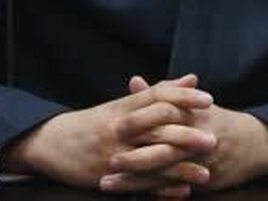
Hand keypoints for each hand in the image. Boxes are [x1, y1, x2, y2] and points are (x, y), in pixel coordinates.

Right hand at [2, 74, 216, 194]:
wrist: (52, 143)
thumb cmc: (91, 123)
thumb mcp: (121, 104)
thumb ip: (157, 93)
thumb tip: (192, 79)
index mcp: (123, 107)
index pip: (157, 96)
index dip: (183, 97)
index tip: (208, 99)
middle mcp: (120, 129)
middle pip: (158, 128)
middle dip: (188, 134)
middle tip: (215, 139)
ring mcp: (114, 153)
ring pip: (152, 159)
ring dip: (180, 167)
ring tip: (206, 172)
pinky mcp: (109, 176)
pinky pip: (140, 183)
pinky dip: (162, 188)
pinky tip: (182, 191)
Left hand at [103, 76, 267, 191]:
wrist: (256, 143)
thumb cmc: (217, 119)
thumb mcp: (192, 102)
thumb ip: (161, 93)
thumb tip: (133, 82)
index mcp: (193, 114)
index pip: (164, 115)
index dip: (140, 122)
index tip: (115, 127)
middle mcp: (198, 138)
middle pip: (163, 147)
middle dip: (134, 156)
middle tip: (108, 160)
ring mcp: (201, 162)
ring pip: (165, 173)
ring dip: (135, 180)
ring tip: (108, 183)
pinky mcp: (205, 181)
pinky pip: (177, 189)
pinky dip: (156, 194)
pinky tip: (135, 197)